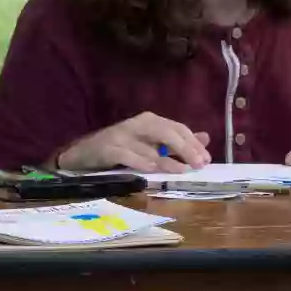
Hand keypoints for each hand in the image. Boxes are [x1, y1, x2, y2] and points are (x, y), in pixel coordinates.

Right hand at [57, 113, 210, 173]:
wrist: (83, 154)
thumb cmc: (121, 148)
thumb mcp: (150, 143)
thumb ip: (176, 142)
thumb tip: (205, 138)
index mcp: (150, 120)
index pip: (178, 128)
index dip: (193, 143)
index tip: (206, 159)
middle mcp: (138, 124)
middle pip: (167, 133)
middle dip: (186, 149)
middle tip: (198, 165)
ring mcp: (121, 135)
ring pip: (149, 146)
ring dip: (167, 159)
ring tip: (182, 170)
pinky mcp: (107, 149)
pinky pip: (127, 155)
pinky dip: (140, 162)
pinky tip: (152, 169)